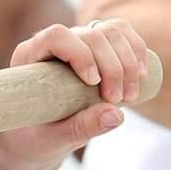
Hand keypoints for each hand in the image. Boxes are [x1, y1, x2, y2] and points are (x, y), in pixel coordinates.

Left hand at [0, 20, 141, 169]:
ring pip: (110, 31)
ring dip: (128, 61)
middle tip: (117, 101)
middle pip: (91, 35)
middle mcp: (53, 44)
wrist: (36, 138)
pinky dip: (136, 50)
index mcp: (29, 58)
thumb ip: (80, 128)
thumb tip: (116, 115)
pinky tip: (141, 74)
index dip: (80, 54)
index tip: (94, 83)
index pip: (56, 36)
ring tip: (130, 96)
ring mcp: (76, 42)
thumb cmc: (36, 138)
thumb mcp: (54, 138)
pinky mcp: (96, 48)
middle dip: (112, 67)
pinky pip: (120, 33)